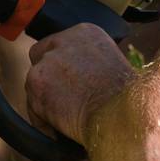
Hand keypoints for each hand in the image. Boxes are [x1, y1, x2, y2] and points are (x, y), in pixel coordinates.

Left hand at [19, 23, 135, 145]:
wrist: (123, 114)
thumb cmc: (127, 99)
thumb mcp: (114, 67)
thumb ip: (90, 63)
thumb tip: (80, 78)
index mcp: (86, 32)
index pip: (59, 45)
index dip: (62, 68)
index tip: (69, 84)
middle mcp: (64, 40)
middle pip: (41, 59)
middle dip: (49, 81)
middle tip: (64, 101)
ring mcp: (47, 60)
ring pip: (35, 85)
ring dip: (47, 103)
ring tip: (70, 119)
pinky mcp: (36, 82)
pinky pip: (32, 106)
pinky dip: (44, 121)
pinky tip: (63, 128)